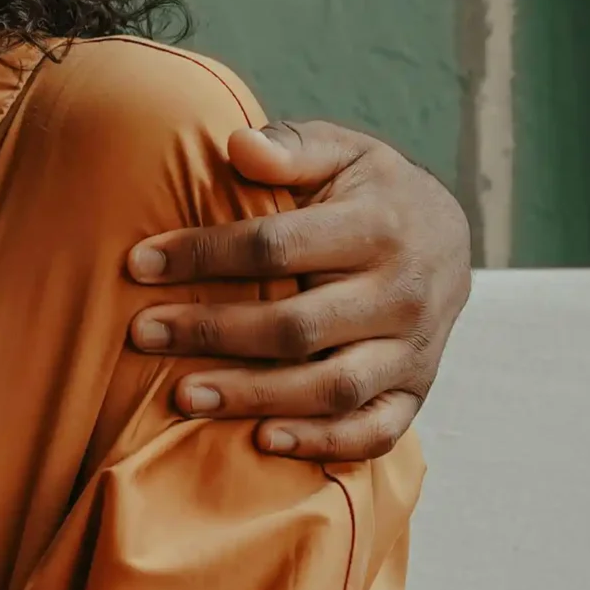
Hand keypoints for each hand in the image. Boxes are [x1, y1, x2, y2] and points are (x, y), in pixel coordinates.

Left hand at [125, 119, 471, 464]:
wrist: (450, 236)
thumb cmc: (371, 191)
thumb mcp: (341, 151)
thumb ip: (291, 147)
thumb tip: (238, 146)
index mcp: (380, 225)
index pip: (276, 247)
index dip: (203, 256)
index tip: (139, 264)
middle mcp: (404, 292)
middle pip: (297, 326)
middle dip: (213, 332)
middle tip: (143, 333)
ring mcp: (414, 349)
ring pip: (331, 388)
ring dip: (253, 397)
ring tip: (183, 396)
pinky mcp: (416, 390)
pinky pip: (374, 431)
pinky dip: (321, 443)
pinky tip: (262, 440)